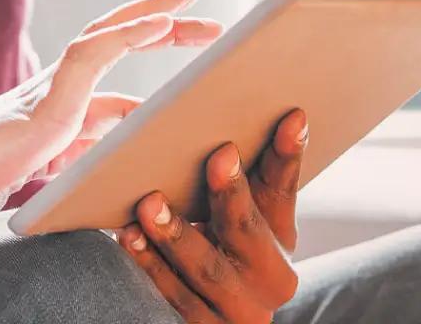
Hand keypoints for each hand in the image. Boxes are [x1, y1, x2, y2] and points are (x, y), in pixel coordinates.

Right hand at [0, 0, 222, 238]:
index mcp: (50, 115)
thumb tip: (104, 168)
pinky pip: (91, 53)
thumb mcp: (33, 185)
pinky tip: (158, 24)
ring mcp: (47, 92)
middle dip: (158, 24)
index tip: (177, 50)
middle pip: (111, 43)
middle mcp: (50, 94)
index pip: (108, 80)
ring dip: (152, 15)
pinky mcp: (44, 100)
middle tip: (200, 9)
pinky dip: (126, 34)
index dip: (142, 63)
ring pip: (105, 34)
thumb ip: (63, 170)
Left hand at [117, 109, 308, 322]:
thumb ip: (241, 177)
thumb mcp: (239, 216)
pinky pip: (174, 294)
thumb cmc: (217, 244)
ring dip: (177, 232)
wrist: (216, 314)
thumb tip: (230, 115)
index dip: (287, 154)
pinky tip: (129, 236)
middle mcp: (273, 279)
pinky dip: (150, 263)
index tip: (291, 116)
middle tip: (219, 156)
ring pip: (207, 266)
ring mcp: (239, 309)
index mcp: (283, 239)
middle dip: (232, 192)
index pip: (284, 189)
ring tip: (150, 202)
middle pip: (248, 230)